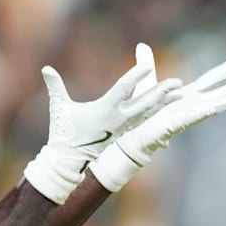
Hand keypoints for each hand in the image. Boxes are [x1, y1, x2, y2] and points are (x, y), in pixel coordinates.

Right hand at [24, 44, 181, 203]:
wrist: (69, 159)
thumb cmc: (63, 131)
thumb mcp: (58, 108)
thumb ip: (54, 87)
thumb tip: (45, 68)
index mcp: (104, 110)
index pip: (122, 90)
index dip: (134, 77)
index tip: (146, 66)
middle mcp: (118, 118)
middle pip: (143, 103)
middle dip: (160, 92)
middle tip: (177, 82)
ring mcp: (123, 126)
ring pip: (148, 111)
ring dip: (164, 101)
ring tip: (181, 92)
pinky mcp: (124, 131)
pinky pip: (145, 119)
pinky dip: (157, 112)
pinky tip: (169, 105)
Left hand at [90, 54, 225, 191]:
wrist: (131, 134)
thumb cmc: (139, 112)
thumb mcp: (145, 81)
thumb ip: (146, 62)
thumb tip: (142, 45)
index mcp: (186, 95)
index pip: (209, 81)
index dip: (224, 72)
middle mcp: (191, 105)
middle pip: (218, 92)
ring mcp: (187, 115)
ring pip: (213, 106)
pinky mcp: (177, 123)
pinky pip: (197, 116)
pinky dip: (210, 110)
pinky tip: (222, 105)